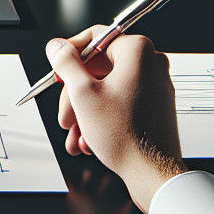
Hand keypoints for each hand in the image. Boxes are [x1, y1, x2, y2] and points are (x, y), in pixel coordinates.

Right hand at [47, 28, 186, 213]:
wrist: (154, 175)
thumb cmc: (126, 136)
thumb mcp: (82, 93)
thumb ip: (66, 63)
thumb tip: (57, 46)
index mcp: (137, 51)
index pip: (95, 37)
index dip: (70, 54)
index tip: (59, 67)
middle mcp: (150, 64)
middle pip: (99, 68)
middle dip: (76, 95)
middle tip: (65, 115)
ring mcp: (155, 86)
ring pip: (107, 89)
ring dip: (86, 112)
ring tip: (75, 135)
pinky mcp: (155, 107)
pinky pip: (121, 103)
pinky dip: (103, 118)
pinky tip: (89, 140)